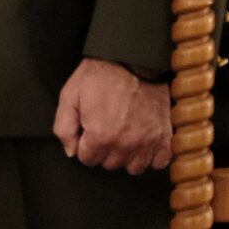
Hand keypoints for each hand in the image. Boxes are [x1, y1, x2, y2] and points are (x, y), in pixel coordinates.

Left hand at [53, 57, 172, 175]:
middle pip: (109, 164)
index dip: (84, 144)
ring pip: (133, 167)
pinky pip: (158, 163)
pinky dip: (150, 155)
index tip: (89, 129)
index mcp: (100, 137)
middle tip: (106, 126)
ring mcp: (147, 143)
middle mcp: (125, 145)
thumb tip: (71, 151)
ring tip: (123, 134)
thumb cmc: (100, 76)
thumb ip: (64, 128)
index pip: (87, 159)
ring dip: (126, 155)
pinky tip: (142, 139)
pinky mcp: (164, 139)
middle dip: (104, 149)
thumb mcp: (70, 96)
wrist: (134, 61)